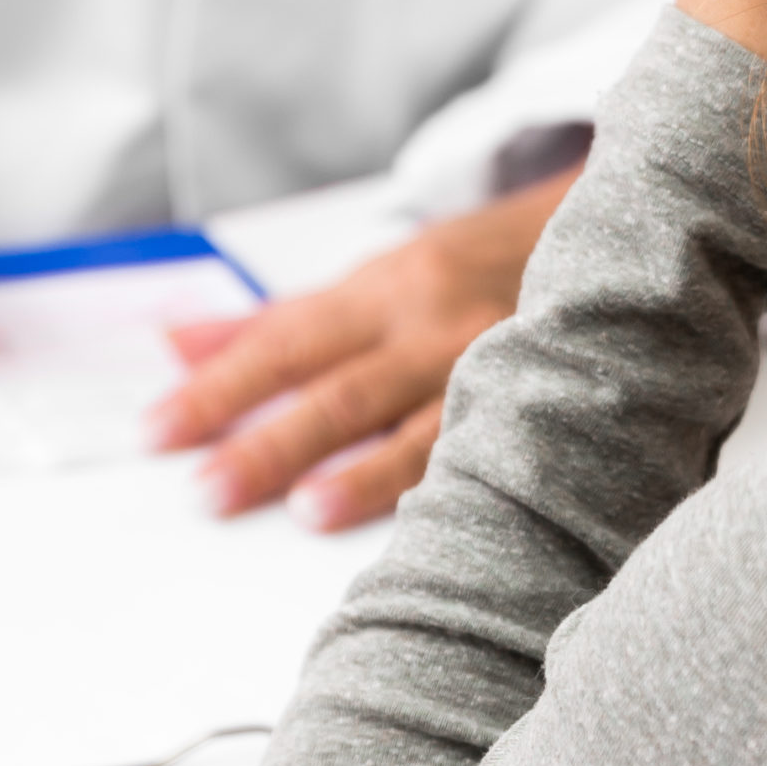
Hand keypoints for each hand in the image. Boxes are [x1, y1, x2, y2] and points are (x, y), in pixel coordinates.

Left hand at [146, 165, 580, 530]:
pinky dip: (458, 485)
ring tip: (309, 512)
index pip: (283, 343)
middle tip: (207, 490)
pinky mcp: (544, 406)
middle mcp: (433, 327)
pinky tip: (431, 527)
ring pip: (421, 426)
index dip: (218, 387)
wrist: (607, 238)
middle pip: (339, 390)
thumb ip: (276, 320)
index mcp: (384, 290)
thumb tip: (174, 342)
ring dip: (364, 472)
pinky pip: (496, 450)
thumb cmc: (472, 270)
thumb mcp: (374, 279)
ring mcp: (493, 367)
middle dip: (270, 441)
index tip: (159, 431)